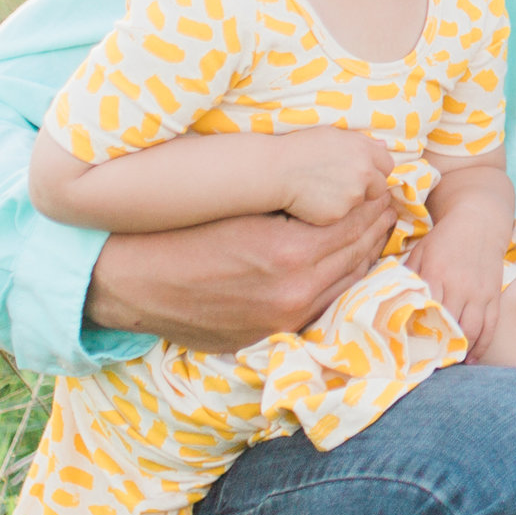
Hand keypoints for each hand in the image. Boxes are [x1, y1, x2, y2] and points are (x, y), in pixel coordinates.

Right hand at [84, 192, 395, 351]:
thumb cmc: (177, 228)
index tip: (383, 179)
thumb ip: (293, 196)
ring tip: (374, 224)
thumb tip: (343, 180)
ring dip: (367, 251)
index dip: (374, 196)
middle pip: (361, 250)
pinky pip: (327, 304)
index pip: (356, 219)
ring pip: (351, 280)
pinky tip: (345, 259)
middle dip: (377, 221)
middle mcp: (294, 292)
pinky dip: (343, 279)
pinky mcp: (272, 335)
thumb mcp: (237, 200)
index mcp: (288, 252)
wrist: (127, 282)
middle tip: (388, 198)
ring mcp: (284, 320)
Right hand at [276, 126, 396, 224]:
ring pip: (362, 205)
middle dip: (367, 189)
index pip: (387, 165)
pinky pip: (343, 218)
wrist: (274, 169)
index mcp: (365, 150)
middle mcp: (364, 173)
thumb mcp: (332, 135)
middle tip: (344, 187)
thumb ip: (361, 142)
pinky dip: (333, 213)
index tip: (363, 174)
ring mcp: (353, 196)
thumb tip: (383, 145)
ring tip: (326, 192)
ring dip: (350, 202)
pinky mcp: (339, 214)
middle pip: (380, 188)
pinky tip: (316, 203)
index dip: (375, 170)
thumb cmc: (300, 148)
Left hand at [407, 227, 504, 354]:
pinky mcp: (493, 295)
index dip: (417, 333)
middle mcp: (459, 286)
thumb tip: (389, 299)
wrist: (479, 221)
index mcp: (436, 274)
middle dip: (437, 348)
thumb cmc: (444, 239)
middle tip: (425, 364)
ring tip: (447, 363)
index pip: (425, 311)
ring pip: (471, 330)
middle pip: (448, 325)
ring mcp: (479, 292)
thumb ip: (406, 275)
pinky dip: (482, 345)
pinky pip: (490, 326)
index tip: (408, 351)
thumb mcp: (420, 252)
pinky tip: (471, 358)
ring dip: (460, 350)